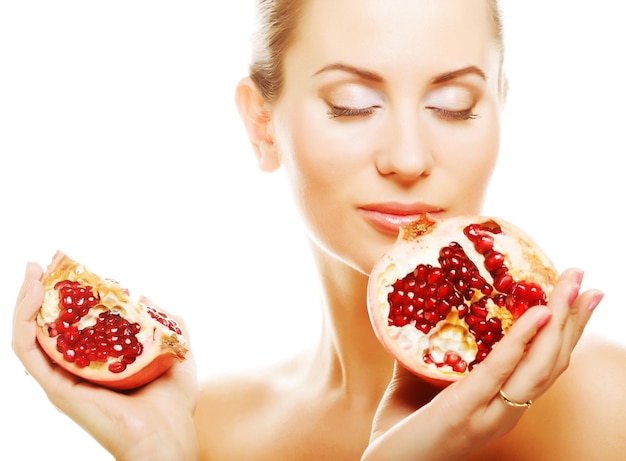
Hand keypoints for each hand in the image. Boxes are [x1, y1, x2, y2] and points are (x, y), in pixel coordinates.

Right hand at [12, 262, 198, 460]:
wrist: (169, 436)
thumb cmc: (173, 403)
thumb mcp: (175, 350)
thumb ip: (166, 323)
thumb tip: (147, 299)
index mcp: (97, 364)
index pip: (71, 328)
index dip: (63, 300)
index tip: (65, 270)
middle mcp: (75, 371)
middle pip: (45, 329)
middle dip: (37, 294)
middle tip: (39, 266)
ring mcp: (63, 380)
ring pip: (30, 336)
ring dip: (25, 302)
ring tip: (33, 274)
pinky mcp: (57, 388)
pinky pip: (29, 351)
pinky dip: (26, 321)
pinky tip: (35, 296)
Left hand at [362, 267, 601, 460]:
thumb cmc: (401, 430)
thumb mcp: (418, 383)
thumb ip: (430, 353)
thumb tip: (427, 310)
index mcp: (501, 406)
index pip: (545, 366)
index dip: (566, 332)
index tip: (578, 295)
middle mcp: (506, 413)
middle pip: (553, 362)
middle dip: (572, 318)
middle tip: (583, 276)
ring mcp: (489, 414)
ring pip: (540, 366)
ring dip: (561, 321)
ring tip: (571, 285)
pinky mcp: (464, 410)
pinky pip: (500, 371)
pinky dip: (523, 341)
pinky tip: (538, 314)